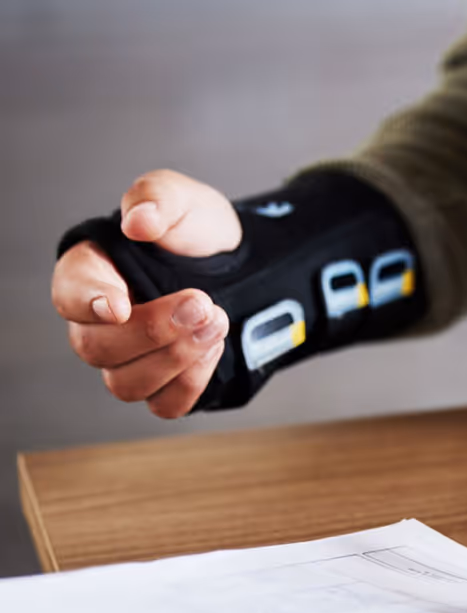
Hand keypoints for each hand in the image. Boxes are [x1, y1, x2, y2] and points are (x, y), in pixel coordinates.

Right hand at [52, 170, 241, 417]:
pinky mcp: (164, 387)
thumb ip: (156, 200)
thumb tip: (139, 221)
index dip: (89, 303)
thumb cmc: (196, 232)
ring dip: (175, 358)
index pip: (68, 296)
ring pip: (127, 384)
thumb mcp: (182, 200)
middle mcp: (100, 325)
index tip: (119, 305)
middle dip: (153, 331)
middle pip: (97, 348)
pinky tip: (214, 348)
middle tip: (200, 304)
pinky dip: (190, 382)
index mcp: (90, 274)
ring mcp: (130, 361)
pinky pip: (165, 404)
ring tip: (216, 322)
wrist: (244, 266)